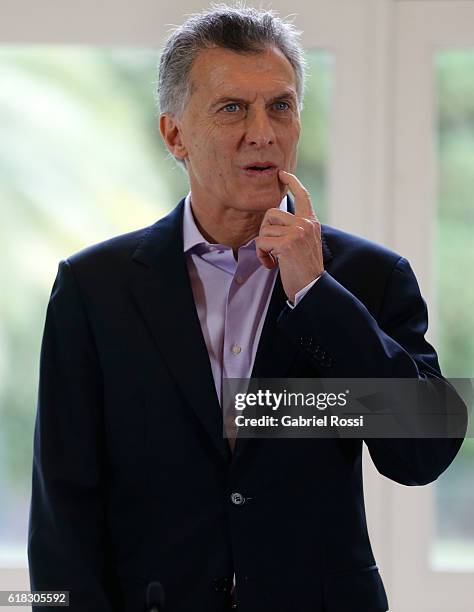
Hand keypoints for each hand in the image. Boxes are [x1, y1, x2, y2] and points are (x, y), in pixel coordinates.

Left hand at [255, 170, 323, 303]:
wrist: (312, 287)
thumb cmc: (305, 270)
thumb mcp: (305, 244)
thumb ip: (296, 229)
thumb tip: (274, 220)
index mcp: (311, 222)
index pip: (303, 196)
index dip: (292, 182)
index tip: (282, 174)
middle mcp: (306, 224)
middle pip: (271, 213)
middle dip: (265, 230)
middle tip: (270, 247)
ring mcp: (297, 232)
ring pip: (264, 228)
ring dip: (263, 246)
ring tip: (272, 258)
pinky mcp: (287, 244)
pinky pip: (261, 242)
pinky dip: (261, 255)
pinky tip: (271, 264)